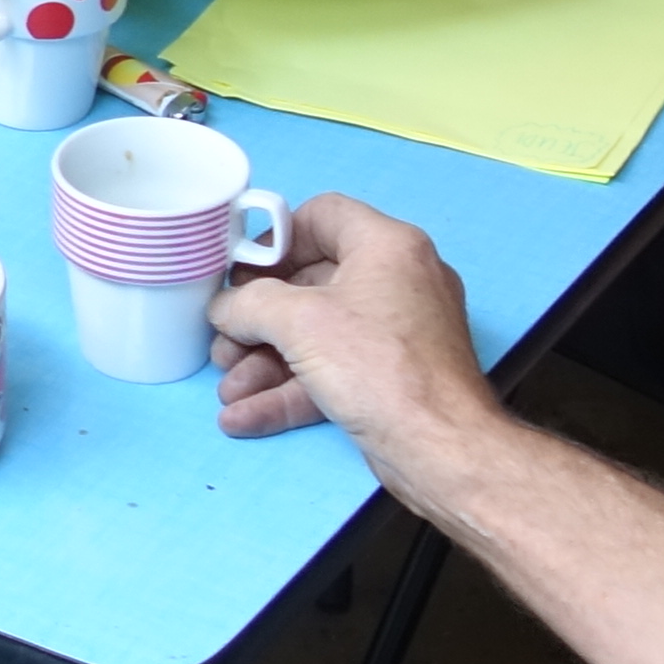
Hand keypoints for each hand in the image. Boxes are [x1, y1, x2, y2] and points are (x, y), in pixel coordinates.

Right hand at [207, 195, 493, 459]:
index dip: (275, 239)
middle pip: (311, 284)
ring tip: (228, 389)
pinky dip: (290, 390)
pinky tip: (245, 416)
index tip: (241, 272)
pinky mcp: (390, 379)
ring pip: (317, 336)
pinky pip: (332, 373)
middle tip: (223, 339)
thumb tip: (226, 309)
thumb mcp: (299, 322)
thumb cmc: (378, 366)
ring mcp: (396, 333)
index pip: (323, 216)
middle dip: (258, 319)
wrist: (439, 448)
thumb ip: (249, 304)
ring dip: (266, 362)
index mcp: (387, 246)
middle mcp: (397, 282)